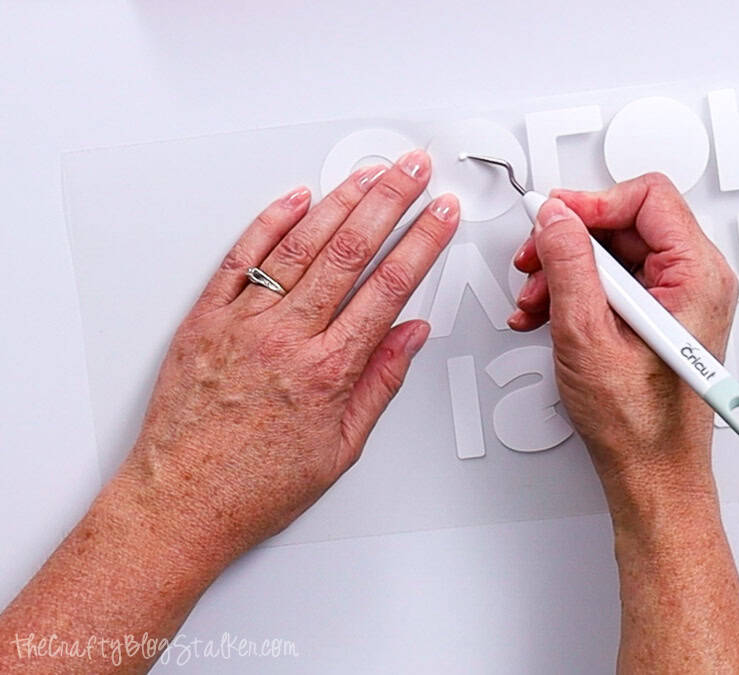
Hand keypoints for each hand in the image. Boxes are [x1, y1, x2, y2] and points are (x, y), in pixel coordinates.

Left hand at [118, 149, 457, 563]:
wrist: (181, 503)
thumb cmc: (255, 485)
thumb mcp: (341, 448)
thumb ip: (380, 383)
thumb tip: (410, 335)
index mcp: (328, 370)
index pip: (389, 287)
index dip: (423, 242)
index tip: (442, 215)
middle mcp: (286, 338)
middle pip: (351, 251)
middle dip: (391, 201)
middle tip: (415, 170)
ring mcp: (243, 324)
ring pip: (301, 245)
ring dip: (341, 201)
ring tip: (370, 173)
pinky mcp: (204, 320)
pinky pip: (241, 259)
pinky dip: (270, 223)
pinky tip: (296, 198)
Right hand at [508, 174, 738, 671]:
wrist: (651, 470)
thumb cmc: (638, 423)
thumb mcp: (587, 334)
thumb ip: (569, 266)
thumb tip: (555, 218)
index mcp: (696, 276)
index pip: (647, 198)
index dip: (591, 203)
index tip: (553, 220)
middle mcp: (698, 279)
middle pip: (627, 222)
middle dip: (571, 242)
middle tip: (534, 262)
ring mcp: (681, 297)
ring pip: (616, 252)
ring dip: (567, 270)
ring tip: (536, 301)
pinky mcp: (663, 314)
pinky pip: (618, 281)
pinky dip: (579, 291)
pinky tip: (548, 314)